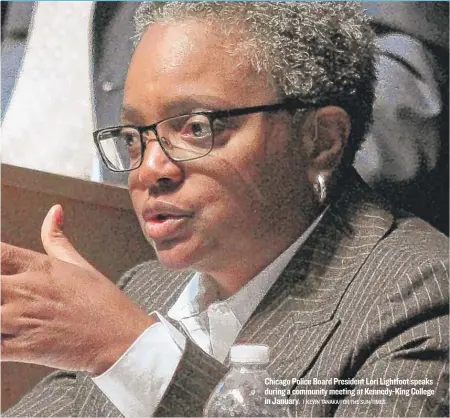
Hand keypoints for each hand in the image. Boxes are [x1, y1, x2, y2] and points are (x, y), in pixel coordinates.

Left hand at [1, 205, 155, 374]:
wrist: (121, 339)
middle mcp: (27, 290)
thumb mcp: (81, 264)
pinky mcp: (24, 348)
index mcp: (41, 266)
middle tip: (4, 293)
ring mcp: (23, 319)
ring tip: (6, 314)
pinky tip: (6, 336)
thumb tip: (54, 212)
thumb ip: (57, 238)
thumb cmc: (105, 304)